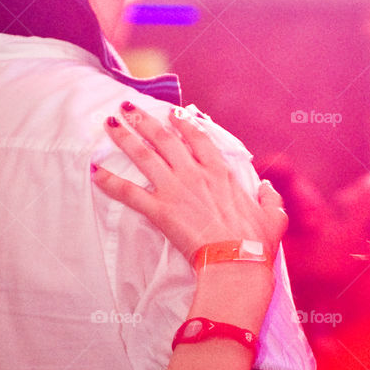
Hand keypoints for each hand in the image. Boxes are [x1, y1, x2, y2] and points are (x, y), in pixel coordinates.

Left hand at [92, 103, 286, 263]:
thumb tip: (267, 187)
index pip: (198, 138)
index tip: (172, 113)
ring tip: (109, 124)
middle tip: (128, 107)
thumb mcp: (273, 216)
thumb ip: (270, 198)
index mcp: (220, 172)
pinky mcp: (160, 209)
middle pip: (164, 138)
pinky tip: (95, 172)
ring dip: (124, 138)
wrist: (236, 261)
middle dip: (144, 120)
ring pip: (144, 156)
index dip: (183, 122)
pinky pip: (129, 192)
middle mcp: (195, 173)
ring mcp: (176, 189)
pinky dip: (110, 182)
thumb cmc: (257, 242)